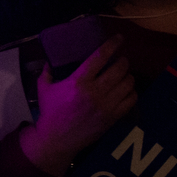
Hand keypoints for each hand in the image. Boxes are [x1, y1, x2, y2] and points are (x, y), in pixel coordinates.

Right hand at [19, 34, 136, 175]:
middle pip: (119, 69)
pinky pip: (131, 100)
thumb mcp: (44, 89)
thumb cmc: (50, 112)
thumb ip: (46, 72)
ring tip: (124, 74)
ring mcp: (106, 105)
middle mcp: (95, 91)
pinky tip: (127, 89)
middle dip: (123, 61)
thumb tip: (49, 61)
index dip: (112, 45)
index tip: (119, 38)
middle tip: (121, 59)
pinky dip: (131, 92)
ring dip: (128, 75)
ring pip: (127, 83)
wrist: (57, 139)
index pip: (100, 57)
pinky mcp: (113, 117)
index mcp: (79, 81)